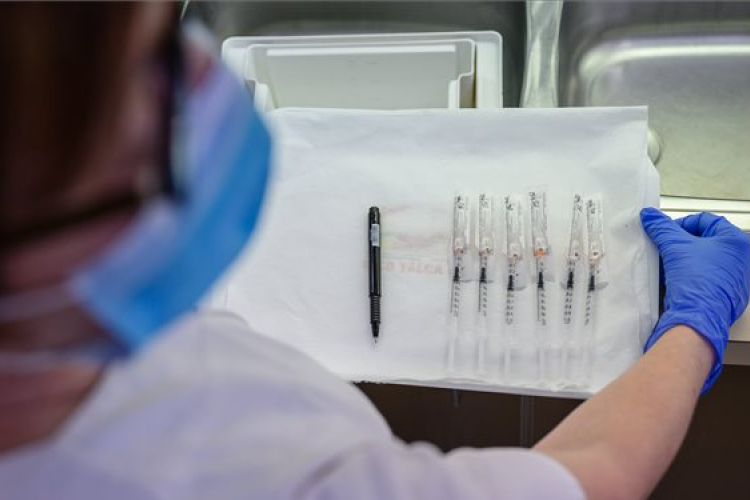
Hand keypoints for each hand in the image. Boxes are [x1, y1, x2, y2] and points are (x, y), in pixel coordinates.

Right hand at [640, 208, 749, 391]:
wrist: (699, 317)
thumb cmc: (698, 281)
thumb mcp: (674, 246)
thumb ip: (661, 227)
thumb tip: (650, 216)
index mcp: (735, 241)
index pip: (705, 221)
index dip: (682, 224)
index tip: (666, 232)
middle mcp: (740, 258)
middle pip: (706, 240)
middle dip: (683, 243)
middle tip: (667, 247)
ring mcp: (735, 277)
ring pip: (705, 259)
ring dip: (686, 260)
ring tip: (670, 265)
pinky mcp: (726, 293)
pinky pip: (706, 277)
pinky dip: (691, 275)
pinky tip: (678, 280)